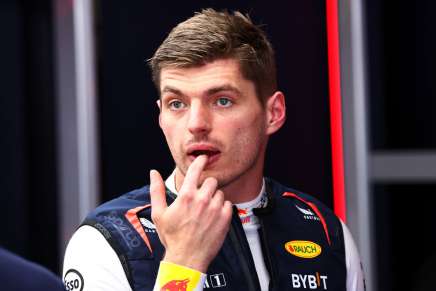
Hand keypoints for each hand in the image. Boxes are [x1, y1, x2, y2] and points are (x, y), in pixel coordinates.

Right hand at [150, 155, 232, 272]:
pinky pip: (227, 204)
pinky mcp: (225, 218)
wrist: (187, 258)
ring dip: (214, 198)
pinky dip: (222, 208)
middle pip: (211, 180)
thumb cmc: (172, 237)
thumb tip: (153, 173)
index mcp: (186, 196)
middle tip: (200, 197)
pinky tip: (213, 217)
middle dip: (206, 186)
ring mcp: (215, 209)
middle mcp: (202, 200)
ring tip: (205, 211)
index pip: (196, 170)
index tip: (203, 158)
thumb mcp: (159, 213)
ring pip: (219, 192)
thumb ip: (156, 190)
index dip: (200, 161)